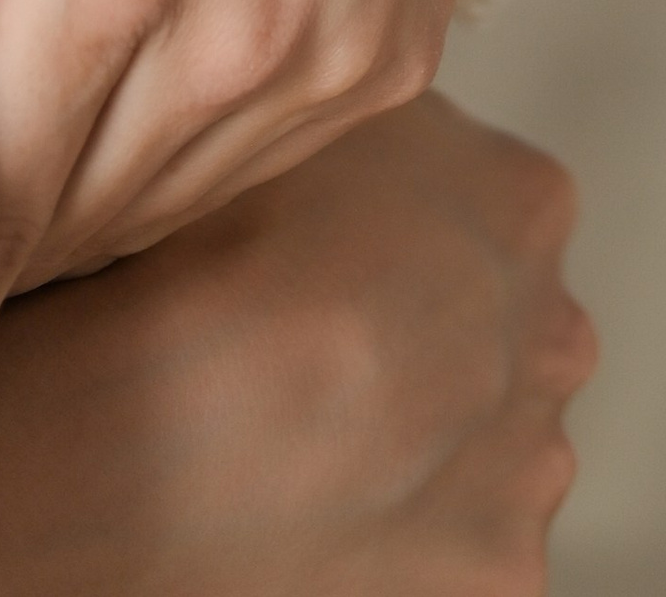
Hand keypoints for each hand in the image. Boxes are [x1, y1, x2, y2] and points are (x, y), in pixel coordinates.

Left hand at [0, 0, 556, 330]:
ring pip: (174, 210)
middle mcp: (226, 46)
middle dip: (7, 219)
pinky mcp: (400, 53)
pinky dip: (207, 154)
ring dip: (102, 199)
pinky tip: (175, 84)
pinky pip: (272, 164)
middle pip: (76, 224)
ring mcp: (325, 61)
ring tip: (54, 139)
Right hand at [0, 97, 592, 595]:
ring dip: (417, 447)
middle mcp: (552, 329)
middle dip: (424, 342)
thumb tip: (378, 115)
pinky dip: (404, 548)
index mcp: (524, 203)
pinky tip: (315, 522)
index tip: (332, 266)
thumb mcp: (299, 118)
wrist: (113, 454)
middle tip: (310, 361)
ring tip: (298, 443)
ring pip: (486, 447)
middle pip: (498, 328)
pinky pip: (460, 555)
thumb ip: (377, 116)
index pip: (491, 204)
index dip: (401, 232)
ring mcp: (531, 465)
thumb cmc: (188, 284)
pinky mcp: (497, 578)